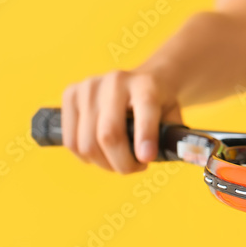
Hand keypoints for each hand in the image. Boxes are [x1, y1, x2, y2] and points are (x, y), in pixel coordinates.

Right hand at [60, 70, 182, 173]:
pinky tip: (102, 154)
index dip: (145, 136)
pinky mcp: (71, 94)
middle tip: (136, 168)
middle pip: (109, 134)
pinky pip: (71, 140)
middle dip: (122, 163)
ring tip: (121, 161)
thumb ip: (172, 135)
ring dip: (104, 164)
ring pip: (87, 142)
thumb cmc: (159, 103)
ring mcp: (89, 86)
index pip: (145, 109)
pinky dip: (86, 157)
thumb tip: (174, 158)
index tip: (146, 160)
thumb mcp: (173, 114)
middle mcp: (116, 81)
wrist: (141, 79)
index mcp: (147, 84)